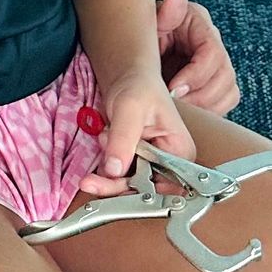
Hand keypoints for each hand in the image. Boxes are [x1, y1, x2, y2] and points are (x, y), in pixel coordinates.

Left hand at [74, 67, 197, 197]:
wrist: (126, 78)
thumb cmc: (138, 86)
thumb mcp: (130, 108)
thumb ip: (123, 139)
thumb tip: (115, 169)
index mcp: (180, 152)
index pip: (167, 186)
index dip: (144, 193)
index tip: (120, 188)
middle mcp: (168, 163)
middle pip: (144, 191)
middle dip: (116, 182)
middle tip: (91, 180)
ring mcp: (150, 164)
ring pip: (127, 186)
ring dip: (107, 171)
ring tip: (103, 139)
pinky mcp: (133, 163)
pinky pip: (117, 176)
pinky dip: (104, 165)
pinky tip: (103, 141)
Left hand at [156, 0, 239, 114]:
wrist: (149, 43)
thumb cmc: (151, 31)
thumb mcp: (153, 21)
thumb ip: (165, 12)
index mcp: (203, 29)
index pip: (213, 54)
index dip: (196, 75)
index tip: (173, 88)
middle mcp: (217, 48)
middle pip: (225, 77)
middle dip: (200, 96)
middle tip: (176, 105)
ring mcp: (221, 67)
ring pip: (229, 92)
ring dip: (206, 106)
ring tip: (182, 111)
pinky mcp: (219, 86)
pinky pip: (226, 103)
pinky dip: (210, 112)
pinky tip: (189, 114)